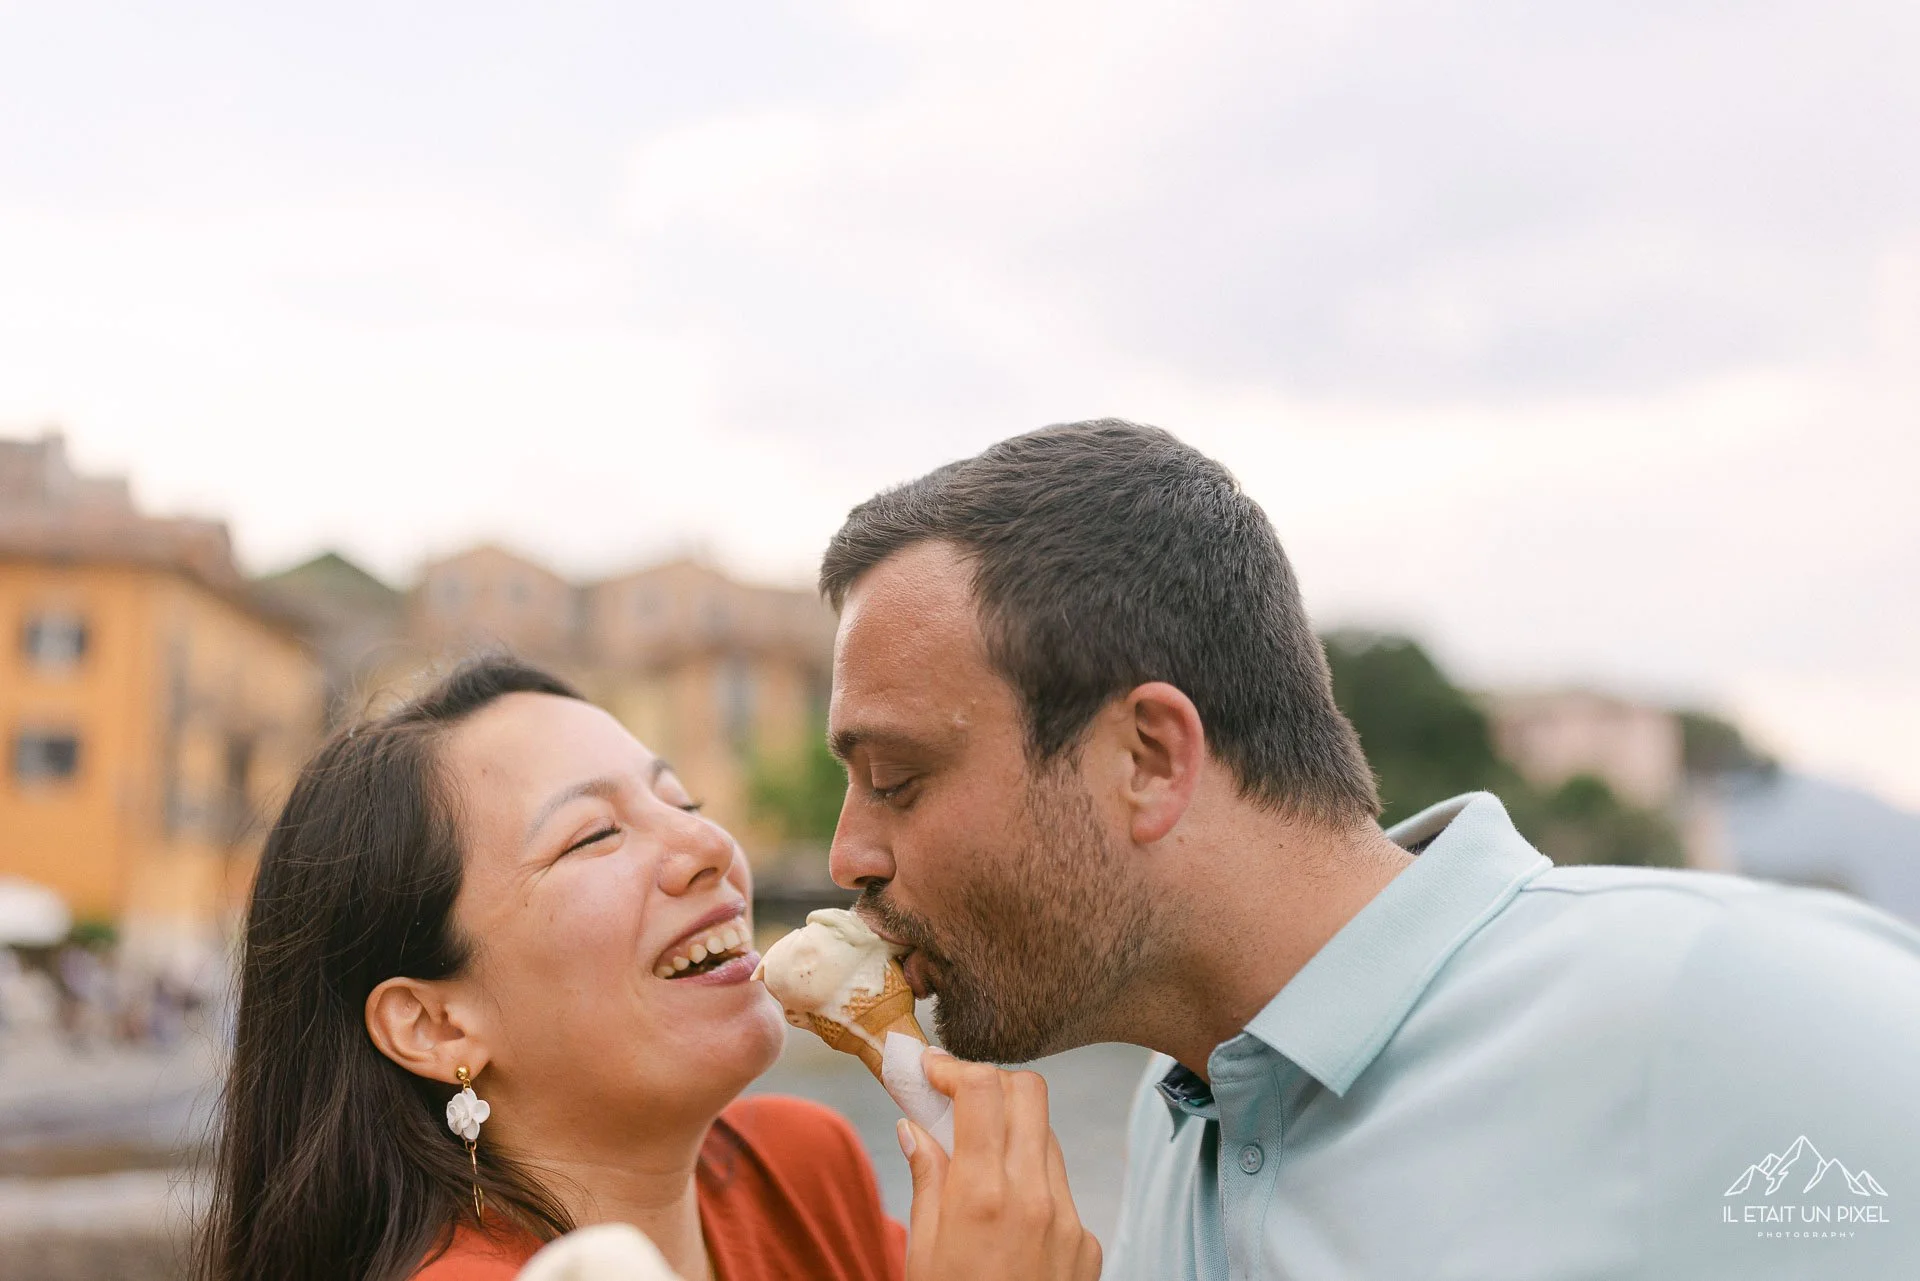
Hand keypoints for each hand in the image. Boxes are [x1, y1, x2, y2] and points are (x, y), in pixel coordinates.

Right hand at [899, 1050, 1102, 1280]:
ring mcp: (1069, 1221)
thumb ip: (927, 1180)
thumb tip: (915, 1128)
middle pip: (1029, 1093)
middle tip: (958, 1099)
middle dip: (991, 1083)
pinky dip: (1033, 1185)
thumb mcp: (921, 1252)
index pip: (984, 1089)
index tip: (931, 1068)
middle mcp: (1035, 1197)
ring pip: (1048, 1139)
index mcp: (984, 1196)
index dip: (955, 1066)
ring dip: (1014, 1133)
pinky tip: (1007, 1222)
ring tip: (978, 1161)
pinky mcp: (1088, 1245)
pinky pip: (1061, 1190)